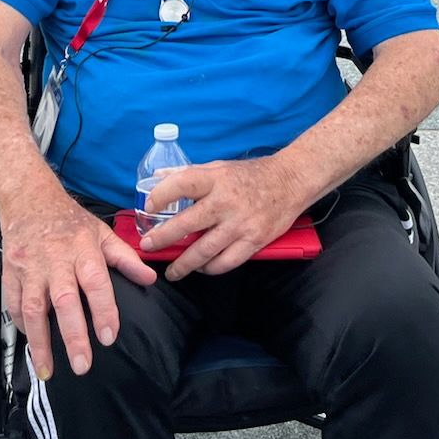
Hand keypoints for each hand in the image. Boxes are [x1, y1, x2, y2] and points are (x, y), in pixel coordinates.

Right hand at [0, 192, 155, 379]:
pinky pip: (14, 304)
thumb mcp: (102, 232)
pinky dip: (21, 325)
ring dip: (40, 341)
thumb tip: (150, 279)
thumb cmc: (69, 220)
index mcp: (83, 248)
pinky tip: (31, 341)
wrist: (30, 200)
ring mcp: (31, 267)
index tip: (109, 336)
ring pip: (34, 308)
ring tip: (48, 368)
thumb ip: (125, 258)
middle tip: (82, 364)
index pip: (96, 281)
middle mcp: (56, 259)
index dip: (103, 310)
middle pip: (64, 300)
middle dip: (73, 335)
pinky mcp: (11, 273)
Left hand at [141, 156, 305, 280]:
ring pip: (204, 250)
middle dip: (163, 238)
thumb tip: (156, 177)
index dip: (161, 195)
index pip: (182, 184)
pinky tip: (201, 269)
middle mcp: (226, 201)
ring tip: (172, 271)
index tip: (148, 207)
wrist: (290, 182)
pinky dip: (210, 268)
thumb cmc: (251, 174)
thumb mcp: (219, 166)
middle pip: (188, 223)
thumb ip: (188, 174)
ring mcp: (240, 224)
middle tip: (149, 246)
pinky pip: (226, 262)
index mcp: (216, 179)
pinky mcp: (254, 241)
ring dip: (184, 264)